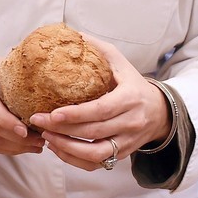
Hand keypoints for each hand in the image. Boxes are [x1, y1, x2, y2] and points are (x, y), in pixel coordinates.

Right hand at [0, 50, 44, 156]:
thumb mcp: (3, 64)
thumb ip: (19, 77)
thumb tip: (51, 88)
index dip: (6, 120)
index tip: (26, 130)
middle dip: (16, 138)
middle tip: (39, 140)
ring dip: (13, 147)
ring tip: (34, 146)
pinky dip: (4, 148)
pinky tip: (21, 147)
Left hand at [28, 37, 171, 171]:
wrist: (159, 111)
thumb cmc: (132, 83)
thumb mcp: (120, 61)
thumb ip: (98, 49)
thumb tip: (71, 33)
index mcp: (130, 98)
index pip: (101, 110)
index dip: (76, 114)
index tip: (52, 113)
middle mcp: (131, 122)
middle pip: (93, 132)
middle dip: (62, 130)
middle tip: (38, 121)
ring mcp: (127, 142)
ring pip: (95, 154)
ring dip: (67, 148)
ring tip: (46, 136)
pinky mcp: (122, 155)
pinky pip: (96, 164)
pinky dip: (74, 160)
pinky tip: (57, 148)